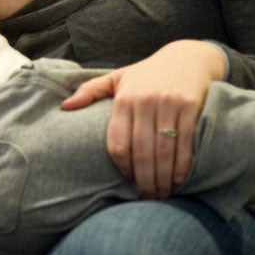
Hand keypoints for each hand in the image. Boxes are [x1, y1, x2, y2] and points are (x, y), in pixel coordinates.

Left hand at [61, 40, 223, 197]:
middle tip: (146, 197)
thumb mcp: (116, 78)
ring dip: (162, 177)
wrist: (187, 58)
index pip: (117, 142)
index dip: (121, 167)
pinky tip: (178, 179)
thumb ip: (89, 91)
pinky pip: (185, 142)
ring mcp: (168, 104)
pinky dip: (182, 164)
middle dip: (143, 179)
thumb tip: (64, 107)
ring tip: (161, 194)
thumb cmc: (147, 73)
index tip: (126, 181)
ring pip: (163, 150)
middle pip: (141, 151)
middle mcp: (144, 102)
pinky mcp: (190, 107)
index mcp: (123, 99)